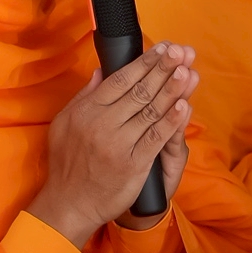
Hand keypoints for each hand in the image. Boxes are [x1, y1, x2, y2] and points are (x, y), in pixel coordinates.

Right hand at [28, 43, 197, 246]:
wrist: (70, 205)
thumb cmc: (67, 164)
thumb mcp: (64, 125)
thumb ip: (83, 97)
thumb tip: (100, 72)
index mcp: (86, 111)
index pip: (120, 80)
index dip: (144, 62)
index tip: (162, 48)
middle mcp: (103, 124)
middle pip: (139, 91)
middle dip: (164, 69)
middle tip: (182, 52)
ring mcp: (119, 145)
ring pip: (151, 111)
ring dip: (172, 90)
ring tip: (187, 71)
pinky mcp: (134, 164)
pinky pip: (156, 138)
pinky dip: (172, 121)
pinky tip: (184, 105)